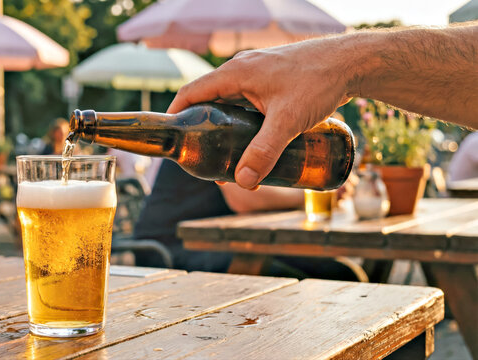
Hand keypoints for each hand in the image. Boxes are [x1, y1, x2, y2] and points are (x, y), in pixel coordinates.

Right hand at [168, 39, 352, 188]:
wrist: (351, 63)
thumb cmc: (318, 82)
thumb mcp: (287, 121)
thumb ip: (264, 152)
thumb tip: (243, 182)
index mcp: (234, 73)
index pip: (191, 93)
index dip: (176, 115)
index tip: (172, 138)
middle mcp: (242, 70)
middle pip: (209, 100)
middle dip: (203, 128)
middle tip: (204, 157)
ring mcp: (258, 74)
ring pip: (230, 101)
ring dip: (224, 125)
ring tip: (226, 153)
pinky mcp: (273, 80)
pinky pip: (247, 100)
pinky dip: (242, 119)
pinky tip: (253, 138)